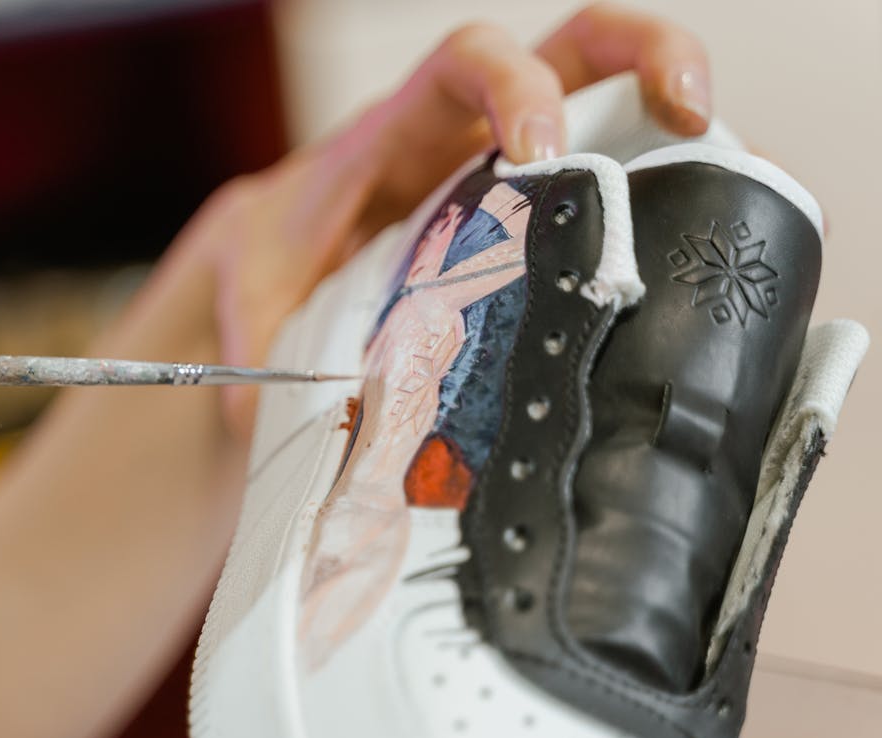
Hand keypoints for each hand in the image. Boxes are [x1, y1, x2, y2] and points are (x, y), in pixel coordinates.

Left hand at [142, 2, 711, 438]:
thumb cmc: (272, 260)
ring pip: (610, 94)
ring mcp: (507, 160)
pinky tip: (693, 238)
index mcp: (395, 135)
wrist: (271, 248)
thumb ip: (262, 360)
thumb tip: (274, 436)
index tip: (543, 152)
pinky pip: (613, 169)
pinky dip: (662, 186)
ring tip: (738, 168)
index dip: (514, 90)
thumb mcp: (254, 304)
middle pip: (569, 46)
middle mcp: (464, 132)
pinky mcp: (534, 202)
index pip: (463, 68)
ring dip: (679, 111)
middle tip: (690, 114)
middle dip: (640, 58)